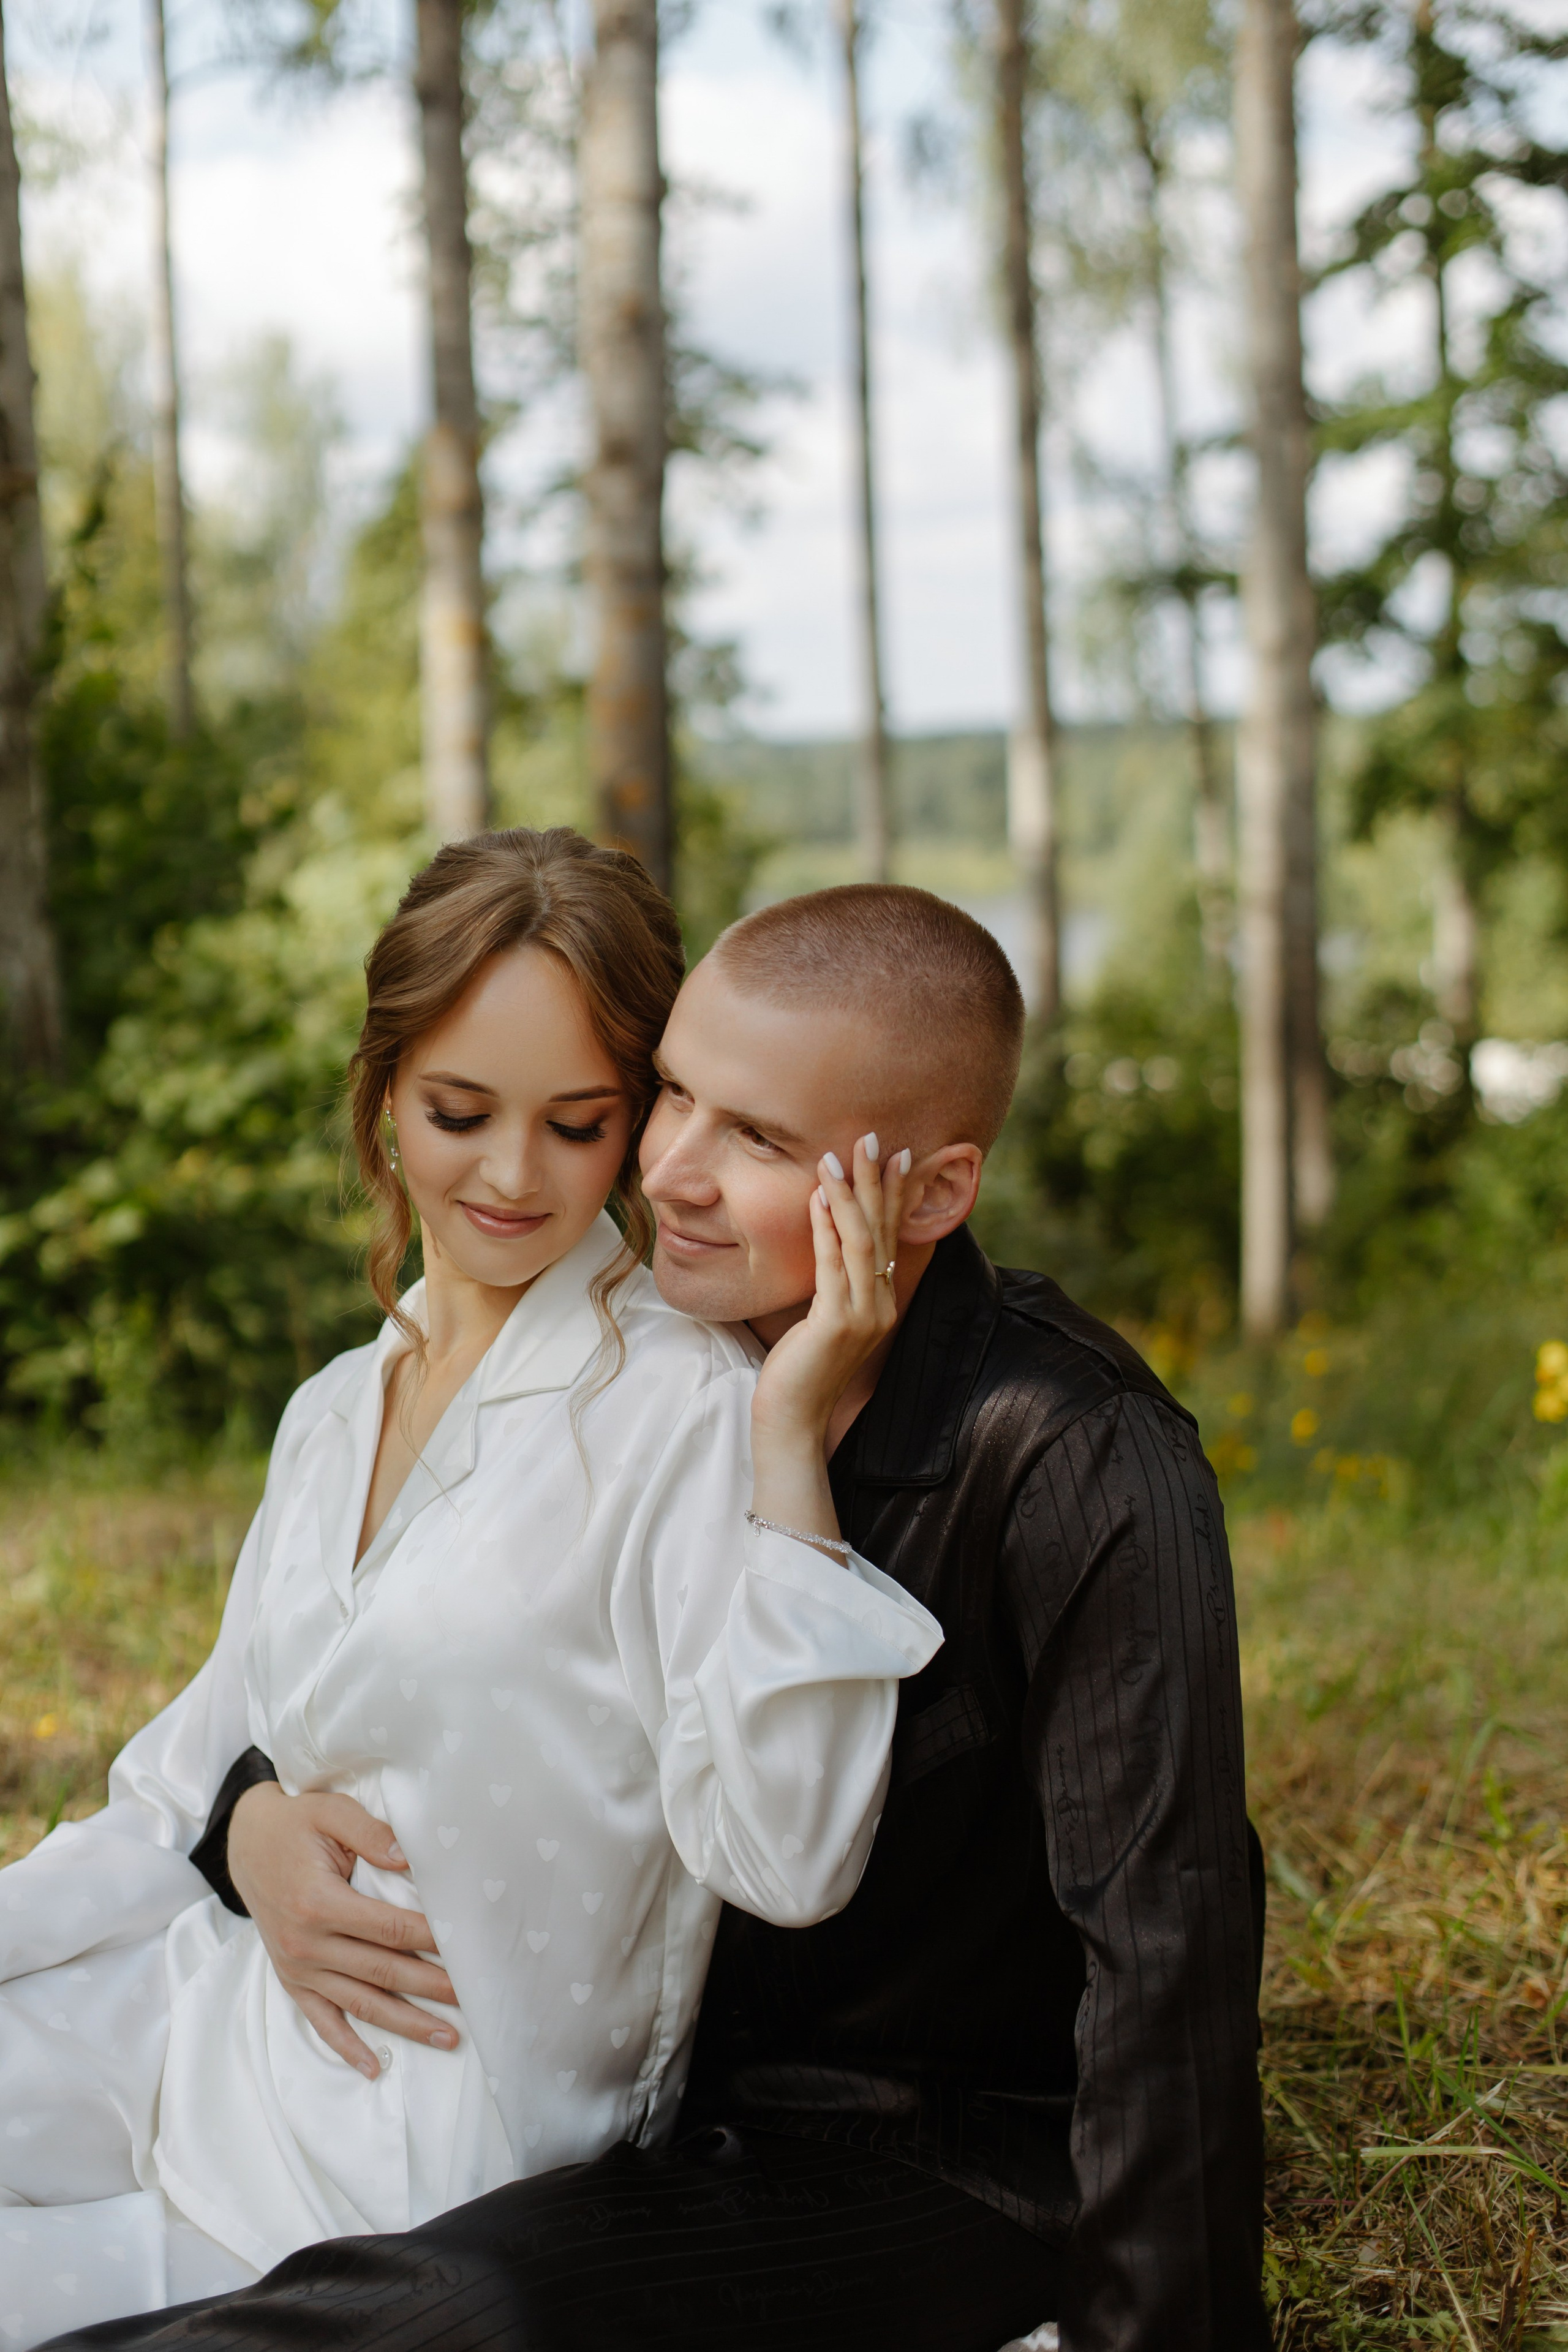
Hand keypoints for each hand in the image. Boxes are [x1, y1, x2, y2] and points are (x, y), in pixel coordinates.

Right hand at [228, 1782, 458, 2077]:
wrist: (245, 1841)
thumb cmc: (295, 1823)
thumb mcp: (331, 1812)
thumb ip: (372, 1834)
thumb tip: (409, 1858)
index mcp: (319, 1903)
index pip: (390, 1929)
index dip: (431, 1940)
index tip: (466, 1949)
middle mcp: (306, 1944)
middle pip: (382, 1972)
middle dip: (431, 1987)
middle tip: (472, 1999)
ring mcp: (297, 1967)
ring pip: (359, 2003)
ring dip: (405, 2024)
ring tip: (447, 2037)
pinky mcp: (290, 1979)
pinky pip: (320, 2020)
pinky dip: (346, 2047)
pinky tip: (374, 2067)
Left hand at [749, 1133, 907, 1548]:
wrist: (792, 1421)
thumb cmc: (799, 1369)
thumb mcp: (821, 1317)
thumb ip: (830, 1282)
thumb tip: (824, 1237)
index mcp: (881, 1302)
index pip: (889, 1236)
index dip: (893, 1194)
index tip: (896, 1155)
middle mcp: (881, 1305)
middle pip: (881, 1231)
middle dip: (877, 1181)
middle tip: (873, 1137)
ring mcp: (863, 1316)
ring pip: (860, 1242)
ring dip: (850, 1194)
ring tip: (841, 1155)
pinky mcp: (837, 1325)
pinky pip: (833, 1267)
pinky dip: (826, 1230)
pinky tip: (820, 1199)